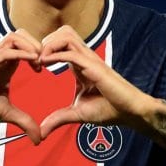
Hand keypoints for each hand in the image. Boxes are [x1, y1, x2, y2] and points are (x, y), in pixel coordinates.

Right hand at [0, 29, 42, 143]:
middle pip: (22, 34)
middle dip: (37, 43)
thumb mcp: (6, 113)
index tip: (46, 69)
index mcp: (6, 65)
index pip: (25, 46)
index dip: (39, 53)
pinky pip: (4, 51)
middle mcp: (0, 58)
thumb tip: (39, 139)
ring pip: (13, 37)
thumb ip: (24, 122)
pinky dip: (20, 53)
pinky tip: (32, 61)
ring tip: (39, 59)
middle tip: (46, 61)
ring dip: (30, 44)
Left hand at [38, 26, 160, 138]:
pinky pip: (71, 53)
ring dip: (50, 44)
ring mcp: (90, 60)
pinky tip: (45, 64)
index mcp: (80, 64)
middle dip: (46, 41)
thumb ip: (58, 119)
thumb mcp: (77, 114)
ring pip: (66, 35)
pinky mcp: (94, 67)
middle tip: (36, 60)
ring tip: (41, 61)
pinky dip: (55, 55)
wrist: (130, 112)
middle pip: (63, 32)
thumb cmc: (109, 109)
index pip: (61, 43)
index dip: (45, 49)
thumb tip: (40, 133)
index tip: (35, 66)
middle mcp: (85, 57)